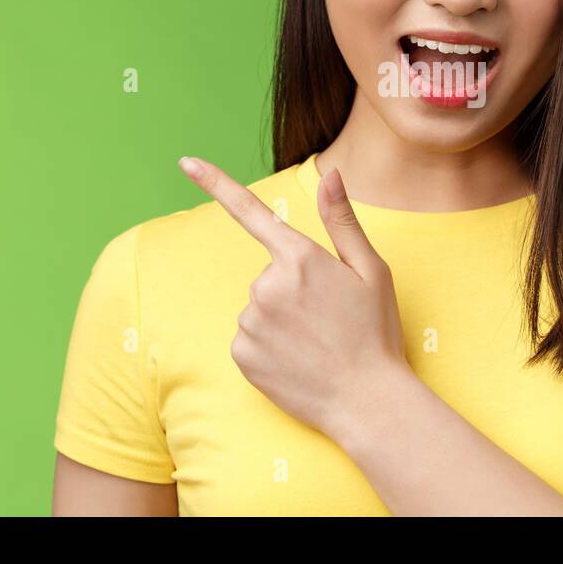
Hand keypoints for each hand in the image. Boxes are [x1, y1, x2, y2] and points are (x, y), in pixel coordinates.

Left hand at [178, 155, 410, 441]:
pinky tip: (296, 361)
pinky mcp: (241, 355)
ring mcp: (251, 321)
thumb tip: (332, 173)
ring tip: (315, 343)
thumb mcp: (371, 270)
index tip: (187, 161)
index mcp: (301, 257)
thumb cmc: (375, 332)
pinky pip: (249, 338)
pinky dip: (268, 347)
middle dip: (292, 289)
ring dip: (280, 320)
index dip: (216, 183)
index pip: (252, 212)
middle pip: (269, 274)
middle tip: (328, 317)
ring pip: (258, 308)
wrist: (367, 401)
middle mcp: (268, 285)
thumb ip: (342, 220)